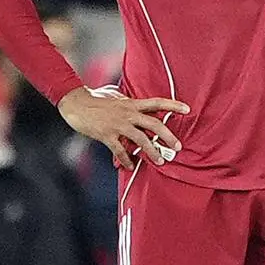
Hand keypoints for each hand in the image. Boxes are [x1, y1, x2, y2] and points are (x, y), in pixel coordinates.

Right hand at [59, 87, 188, 169]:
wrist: (77, 103)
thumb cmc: (96, 100)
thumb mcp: (117, 98)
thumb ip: (130, 105)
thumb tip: (141, 110)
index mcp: (132, 104)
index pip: (157, 102)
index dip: (173, 105)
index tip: (188, 109)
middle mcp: (128, 113)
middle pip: (154, 124)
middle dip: (168, 137)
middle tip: (177, 147)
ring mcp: (118, 124)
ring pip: (140, 139)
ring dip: (152, 151)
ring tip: (159, 161)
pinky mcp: (107, 134)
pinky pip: (120, 150)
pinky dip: (126, 159)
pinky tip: (130, 166)